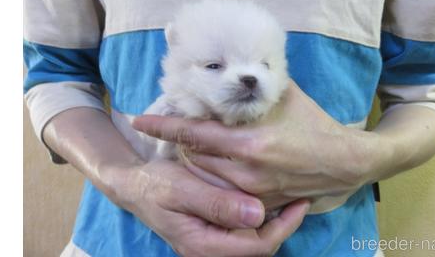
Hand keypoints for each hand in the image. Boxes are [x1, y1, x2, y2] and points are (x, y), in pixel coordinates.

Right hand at [109, 159, 309, 256]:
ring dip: (274, 221)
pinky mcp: (213, 230)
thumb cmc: (155, 184)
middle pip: (259, 247)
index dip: (283, 227)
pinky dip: (259, 216)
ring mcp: (212, 241)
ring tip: (289, 197)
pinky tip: (267, 197)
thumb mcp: (181, 188)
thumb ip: (216, 203)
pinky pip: (243, 230)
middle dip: (283, 225)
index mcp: (203, 245)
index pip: (256, 247)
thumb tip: (257, 214)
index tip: (300, 202)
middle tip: (300, 197)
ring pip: (253, 240)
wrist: (134, 184)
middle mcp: (210, 250)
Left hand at [133, 81, 382, 211]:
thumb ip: (255, 85)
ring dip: (192, 159)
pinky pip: (220, 189)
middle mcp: (245, 170)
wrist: (344, 163)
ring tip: (193, 144)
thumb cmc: (314, 124)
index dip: (163, 126)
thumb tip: (232, 69)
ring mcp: (250, 191)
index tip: (139, 119)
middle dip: (178, 142)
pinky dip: (210, 175)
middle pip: (192, 157)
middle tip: (175, 127)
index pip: (194, 133)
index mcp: (250, 141)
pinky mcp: (258, 203)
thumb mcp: (285, 96)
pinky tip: (214, 162)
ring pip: (202, 176)